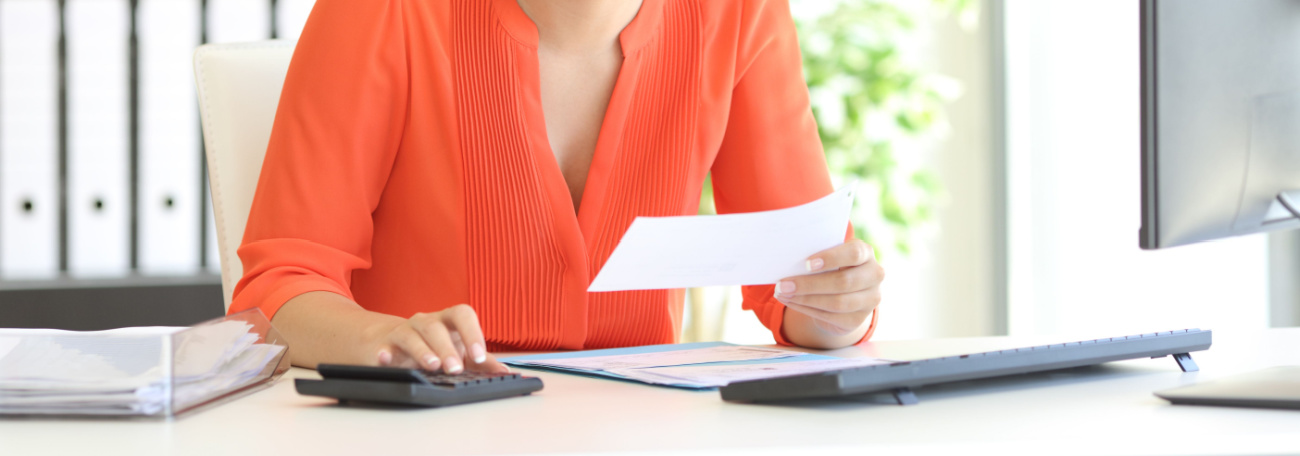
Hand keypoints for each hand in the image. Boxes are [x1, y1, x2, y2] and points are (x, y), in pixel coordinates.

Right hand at [369, 304, 509, 373]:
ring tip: (432, 366)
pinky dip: (385, 353)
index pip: (462, 315)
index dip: (472, 333)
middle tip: (455, 369)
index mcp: (448, 321)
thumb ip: (482, 362)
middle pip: (436, 328)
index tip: (480, 355)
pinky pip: (384, 347)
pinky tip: (386, 359)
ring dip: (422, 351)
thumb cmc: (434, 346)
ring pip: (411, 335)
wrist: (393, 343)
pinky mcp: (384, 345)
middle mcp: (426, 322)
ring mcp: (404, 331)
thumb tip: (505, 373)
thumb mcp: (459, 352)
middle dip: (447, 348)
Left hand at [774, 239, 883, 335]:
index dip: (831, 258)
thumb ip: (817, 257)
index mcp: (865, 252)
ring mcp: (870, 300)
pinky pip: (830, 317)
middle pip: (843, 282)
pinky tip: (790, 302)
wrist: (844, 293)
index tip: (806, 263)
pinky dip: (806, 309)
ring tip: (782, 294)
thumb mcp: (829, 257)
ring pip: (837, 303)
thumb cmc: (831, 266)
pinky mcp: (858, 320)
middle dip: (809, 285)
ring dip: (805, 299)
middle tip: (783, 284)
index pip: (854, 253)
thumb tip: (788, 262)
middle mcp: (874, 275)